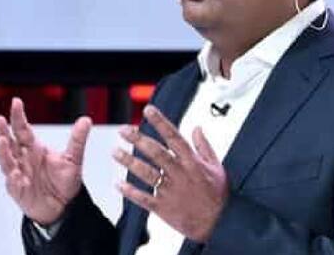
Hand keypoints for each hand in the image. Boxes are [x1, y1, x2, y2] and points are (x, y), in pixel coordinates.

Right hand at [0, 97, 91, 224]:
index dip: (18, 116)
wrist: (64, 206)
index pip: (22, 129)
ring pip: (6, 161)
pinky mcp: (19, 191)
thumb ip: (77, 139)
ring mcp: (18, 174)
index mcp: (34, 148)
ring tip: (2, 141)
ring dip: (3, 152)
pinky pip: (14, 184)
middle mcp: (23, 159)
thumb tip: (86, 119)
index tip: (16, 102)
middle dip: (2, 131)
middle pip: (8, 143)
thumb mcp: (74, 158)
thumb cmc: (64, 181)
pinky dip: (14, 179)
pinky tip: (16, 174)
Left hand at [113, 105, 228, 242]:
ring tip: (115, 151)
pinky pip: (144, 199)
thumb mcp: (216, 166)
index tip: (148, 110)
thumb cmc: (217, 194)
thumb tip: (197, 127)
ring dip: (130, 162)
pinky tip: (118, 184)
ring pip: (147, 174)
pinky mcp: (164, 208)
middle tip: (123, 130)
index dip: (161, 122)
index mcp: (192, 162)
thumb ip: (204, 146)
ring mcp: (171, 191)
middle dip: (138, 140)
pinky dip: (130, 191)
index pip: (174, 137)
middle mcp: (180, 174)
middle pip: (156, 153)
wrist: (218, 224)